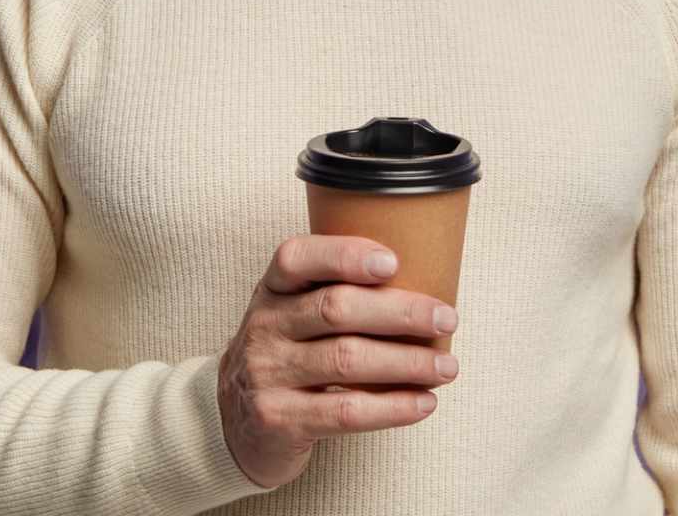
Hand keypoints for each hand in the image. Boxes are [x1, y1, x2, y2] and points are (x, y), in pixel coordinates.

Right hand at [216, 234, 461, 490]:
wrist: (231, 422)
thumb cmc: (284, 354)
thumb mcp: (291, 312)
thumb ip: (334, 291)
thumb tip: (422, 283)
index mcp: (271, 289)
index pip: (297, 258)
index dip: (345, 255)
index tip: (394, 261)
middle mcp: (265, 326)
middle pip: (335, 309)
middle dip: (400, 312)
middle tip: (447, 316)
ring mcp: (269, 374)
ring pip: (347, 360)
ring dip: (407, 362)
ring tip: (446, 366)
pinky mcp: (280, 420)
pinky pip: (345, 412)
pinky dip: (392, 407)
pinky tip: (423, 402)